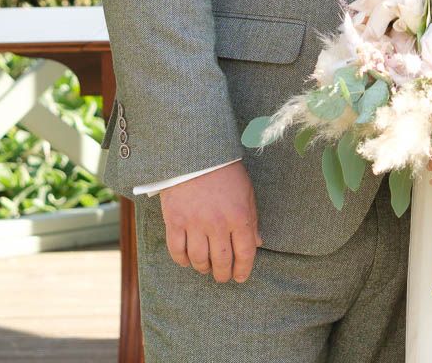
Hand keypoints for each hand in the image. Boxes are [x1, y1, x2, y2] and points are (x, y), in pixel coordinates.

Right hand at [160, 161, 260, 283]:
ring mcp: (195, 224)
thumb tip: (256, 243)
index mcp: (240, 216)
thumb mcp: (246, 192)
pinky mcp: (175, 221)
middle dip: (223, 274)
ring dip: (204, 268)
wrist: (194, 153)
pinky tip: (187, 260)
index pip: (245, 253)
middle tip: (222, 277)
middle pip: (222, 261)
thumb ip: (251, 219)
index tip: (240, 277)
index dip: (243, 269)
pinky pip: (177, 251)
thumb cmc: (224, 171)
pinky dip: (182, 260)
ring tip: (206, 268)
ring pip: (199, 260)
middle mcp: (218, 224)